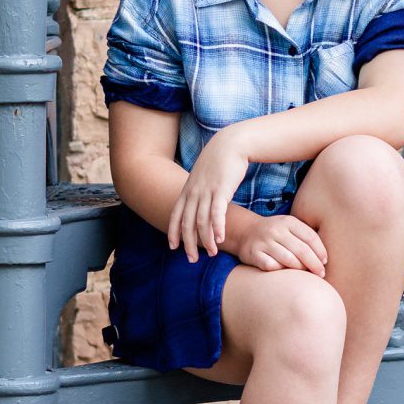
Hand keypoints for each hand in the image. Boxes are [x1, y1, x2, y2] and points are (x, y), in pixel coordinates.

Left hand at [169, 133, 249, 261]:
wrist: (230, 144)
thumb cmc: (219, 162)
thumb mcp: (203, 177)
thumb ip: (198, 190)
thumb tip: (197, 202)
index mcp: (187, 190)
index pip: (175, 215)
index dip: (173, 233)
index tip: (173, 248)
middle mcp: (193, 193)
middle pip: (186, 223)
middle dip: (188, 244)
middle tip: (192, 259)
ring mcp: (206, 191)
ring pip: (201, 221)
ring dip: (206, 240)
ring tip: (212, 253)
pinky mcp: (221, 190)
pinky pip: (217, 213)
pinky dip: (217, 227)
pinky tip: (220, 238)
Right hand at [228, 212, 328, 275]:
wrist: (245, 231)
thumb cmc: (276, 233)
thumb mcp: (290, 227)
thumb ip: (306, 237)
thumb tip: (325, 258)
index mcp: (289, 222)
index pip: (310, 237)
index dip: (321, 251)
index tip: (325, 262)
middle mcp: (276, 230)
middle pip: (302, 250)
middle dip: (314, 264)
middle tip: (321, 274)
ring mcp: (264, 241)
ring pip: (288, 260)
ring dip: (300, 269)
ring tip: (306, 274)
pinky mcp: (253, 253)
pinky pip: (272, 266)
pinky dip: (281, 270)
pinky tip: (285, 272)